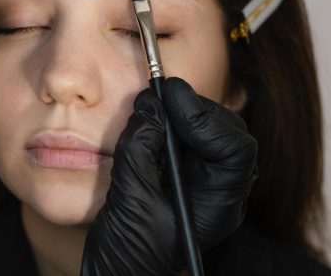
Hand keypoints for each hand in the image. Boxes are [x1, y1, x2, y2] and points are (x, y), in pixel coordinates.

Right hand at [80, 77, 257, 274]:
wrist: (120, 270)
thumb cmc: (129, 249)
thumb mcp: (131, 196)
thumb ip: (140, 147)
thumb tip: (151, 106)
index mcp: (218, 206)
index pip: (235, 150)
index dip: (204, 118)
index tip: (169, 99)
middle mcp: (218, 190)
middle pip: (225, 132)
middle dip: (192, 109)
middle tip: (158, 97)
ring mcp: (203, 181)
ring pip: (208, 130)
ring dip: (181, 113)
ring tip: (151, 107)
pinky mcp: (184, 172)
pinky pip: (187, 137)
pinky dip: (169, 122)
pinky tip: (150, 121)